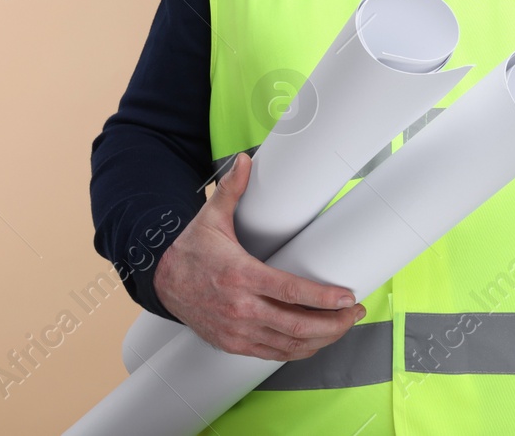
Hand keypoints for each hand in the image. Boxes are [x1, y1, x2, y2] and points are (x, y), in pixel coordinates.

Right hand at [152, 151, 364, 361]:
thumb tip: (244, 160)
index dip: (322, 298)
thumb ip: (231, 190)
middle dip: (333, 323)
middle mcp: (240, 308)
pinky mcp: (233, 344)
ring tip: (342, 326)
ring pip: (288, 344)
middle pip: (296, 325)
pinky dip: (298, 351)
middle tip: (353, 313)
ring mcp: (237, 330)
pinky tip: (315, 342)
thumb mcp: (210, 218)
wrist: (161, 283)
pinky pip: (273, 354)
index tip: (346, 297)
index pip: (289, 291)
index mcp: (240, 276)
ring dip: (321, 339)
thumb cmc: (191, 251)